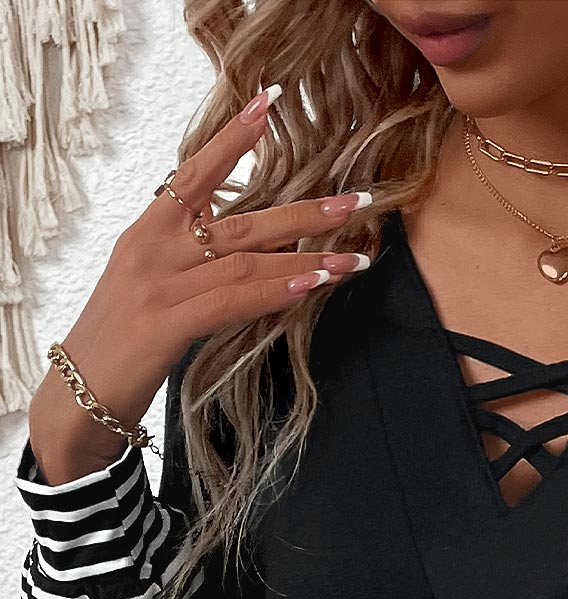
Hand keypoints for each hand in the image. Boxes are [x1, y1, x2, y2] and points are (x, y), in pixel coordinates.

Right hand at [28, 82, 372, 483]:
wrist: (78, 394)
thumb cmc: (122, 344)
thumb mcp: (151, 286)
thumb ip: (192, 261)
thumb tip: (254, 250)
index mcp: (147, 231)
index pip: (194, 171)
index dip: (233, 137)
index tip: (271, 103)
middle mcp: (151, 248)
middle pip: (240, 220)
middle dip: (305, 212)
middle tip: (356, 201)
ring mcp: (156, 284)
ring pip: (244, 260)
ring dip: (308, 259)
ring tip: (355, 259)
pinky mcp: (163, 324)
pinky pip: (231, 300)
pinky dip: (275, 291)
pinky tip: (311, 284)